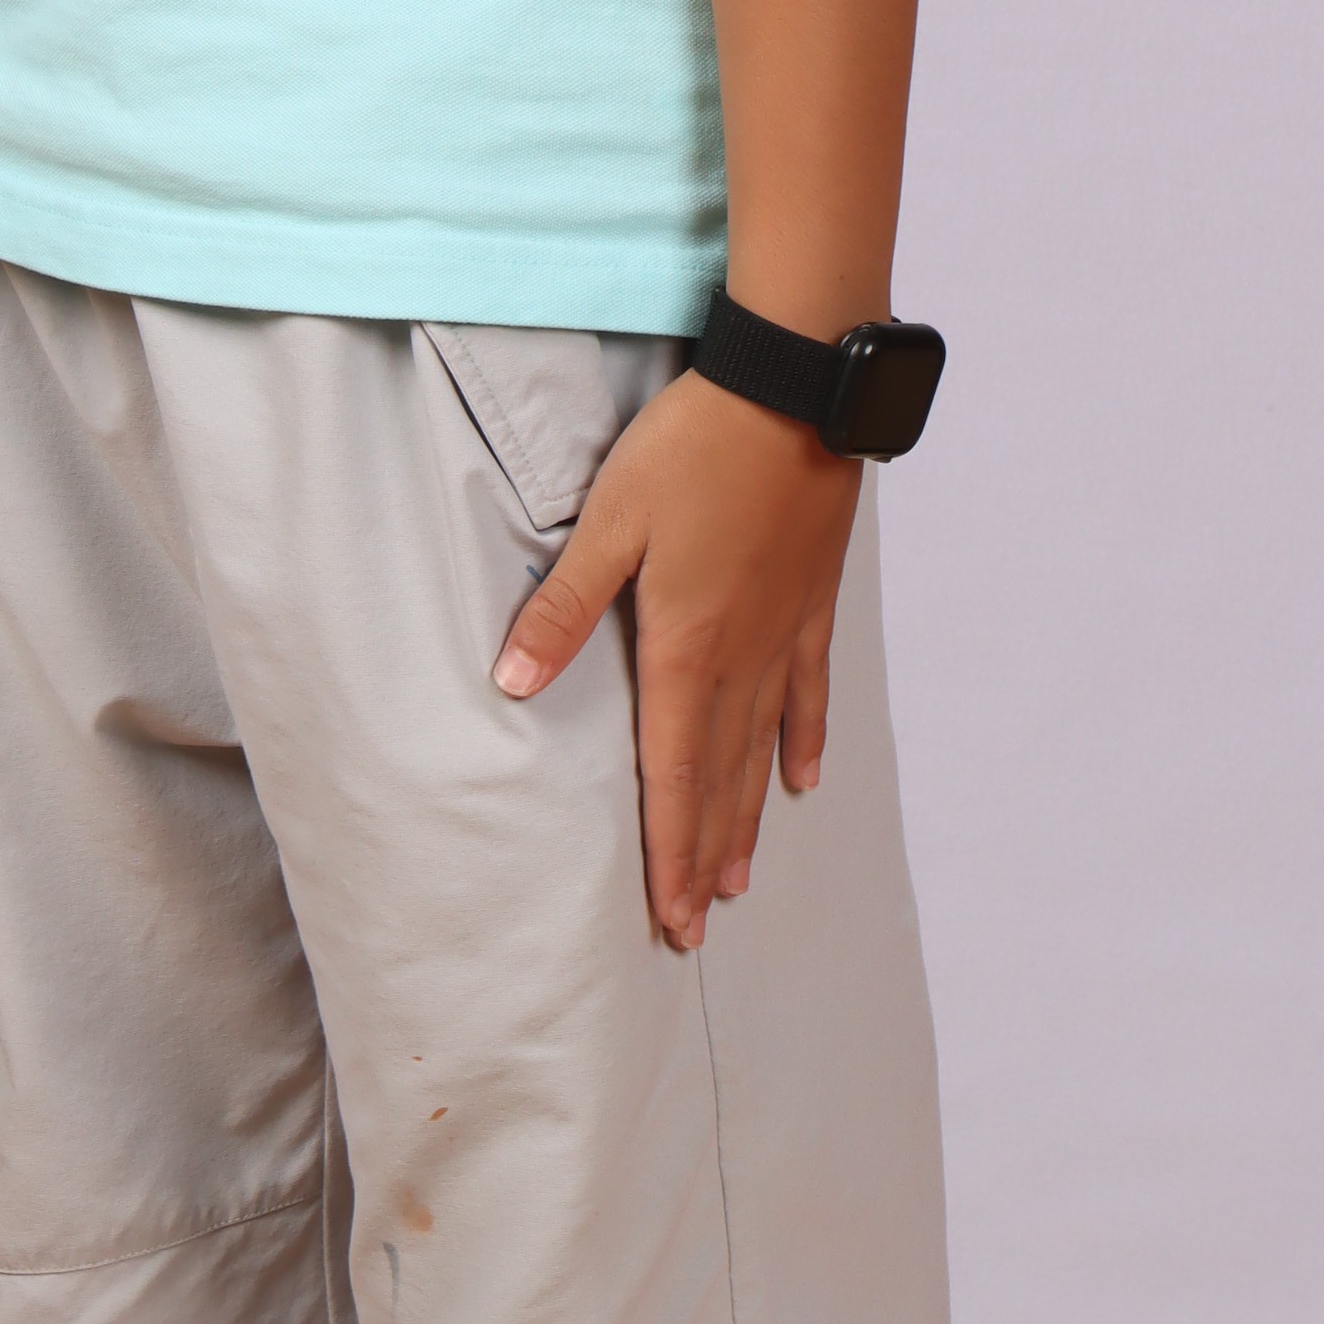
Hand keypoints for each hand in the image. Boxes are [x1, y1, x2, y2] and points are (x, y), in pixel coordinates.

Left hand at [492, 366, 858, 949]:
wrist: (793, 394)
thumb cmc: (693, 448)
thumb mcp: (611, 517)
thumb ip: (565, 605)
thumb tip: (511, 684)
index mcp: (684, 646)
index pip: (673, 774)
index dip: (669, 851)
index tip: (668, 919)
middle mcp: (740, 657)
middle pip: (720, 778)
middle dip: (704, 858)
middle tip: (695, 929)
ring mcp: (784, 633)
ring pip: (762, 748)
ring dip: (747, 818)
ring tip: (737, 882)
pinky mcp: (812, 603)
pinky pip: (809, 691)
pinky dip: (804, 740)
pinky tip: (802, 781)